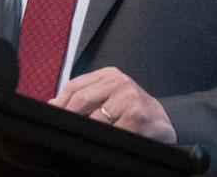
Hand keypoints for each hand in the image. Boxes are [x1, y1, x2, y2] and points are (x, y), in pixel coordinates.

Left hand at [50, 67, 176, 143]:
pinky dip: (106, 139)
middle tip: (64, 128)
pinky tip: (106, 141)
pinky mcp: (136, 116)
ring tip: (86, 137)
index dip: (61, 102)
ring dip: (88, 131)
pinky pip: (111, 132)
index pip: (75, 85)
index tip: (53, 114)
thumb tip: (54, 103)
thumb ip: (85, 96)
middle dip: (69, 117)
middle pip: (81, 100)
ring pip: (94, 118)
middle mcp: (119, 82)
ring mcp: (128, 98)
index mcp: (109, 75)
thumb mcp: (110, 95)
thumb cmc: (133, 109)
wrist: (163, 121)